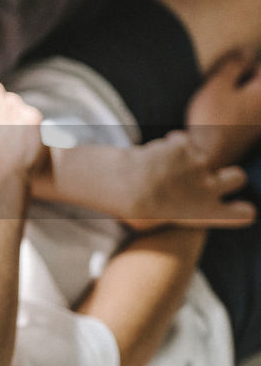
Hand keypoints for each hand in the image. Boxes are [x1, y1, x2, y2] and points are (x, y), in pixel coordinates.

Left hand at [122, 131, 254, 230]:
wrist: (124, 185)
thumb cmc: (132, 209)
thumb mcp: (156, 224)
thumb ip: (173, 215)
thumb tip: (170, 209)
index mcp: (206, 213)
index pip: (242, 214)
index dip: (240, 210)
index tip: (235, 209)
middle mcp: (209, 189)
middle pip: (237, 178)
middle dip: (227, 175)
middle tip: (204, 177)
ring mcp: (199, 165)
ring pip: (204, 156)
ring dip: (189, 158)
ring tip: (163, 165)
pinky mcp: (184, 147)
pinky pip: (183, 141)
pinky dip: (172, 144)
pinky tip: (155, 152)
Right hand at [186, 48, 260, 166]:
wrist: (209, 158)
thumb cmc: (212, 119)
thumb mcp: (217, 85)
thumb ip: (233, 65)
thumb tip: (246, 50)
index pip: (260, 67)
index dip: (242, 63)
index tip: (225, 66)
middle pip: (258, 85)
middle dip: (243, 80)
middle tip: (220, 83)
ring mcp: (260, 124)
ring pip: (252, 102)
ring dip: (238, 97)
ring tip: (218, 99)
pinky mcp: (251, 136)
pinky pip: (247, 116)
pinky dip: (236, 112)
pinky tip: (221, 116)